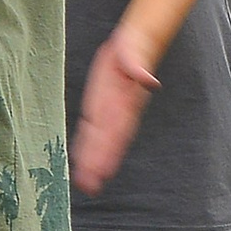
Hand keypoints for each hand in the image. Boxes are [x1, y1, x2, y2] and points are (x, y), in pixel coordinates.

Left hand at [72, 20, 158, 193]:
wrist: (134, 44)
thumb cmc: (133, 48)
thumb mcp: (133, 52)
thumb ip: (138, 66)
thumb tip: (150, 81)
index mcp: (124, 102)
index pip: (116, 131)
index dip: (109, 151)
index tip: (104, 170)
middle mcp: (117, 111)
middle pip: (107, 142)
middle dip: (99, 163)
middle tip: (90, 186)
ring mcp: (109, 111)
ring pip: (100, 140)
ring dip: (93, 161)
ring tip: (86, 183)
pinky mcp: (99, 106)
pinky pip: (91, 129)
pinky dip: (86, 145)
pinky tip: (80, 160)